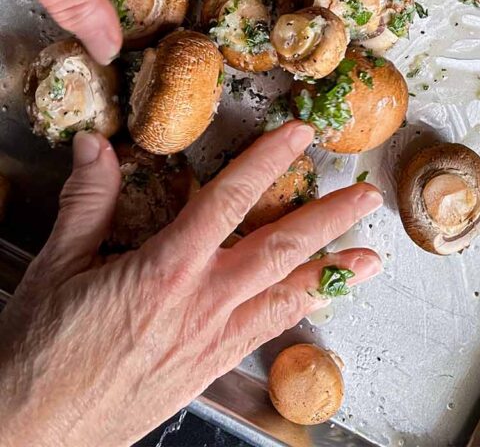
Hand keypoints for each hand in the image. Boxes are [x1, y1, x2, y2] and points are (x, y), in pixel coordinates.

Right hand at [0, 121, 381, 446]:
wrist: (30, 436)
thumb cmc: (38, 354)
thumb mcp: (56, 266)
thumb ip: (87, 201)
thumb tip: (97, 144)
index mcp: (165, 270)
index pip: (229, 201)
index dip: (268, 161)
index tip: (300, 136)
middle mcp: (200, 304)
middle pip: (279, 250)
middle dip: (327, 218)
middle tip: (365, 195)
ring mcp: (209, 342)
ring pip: (285, 298)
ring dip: (331, 273)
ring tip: (371, 259)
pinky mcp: (207, 371)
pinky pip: (263, 334)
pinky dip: (295, 313)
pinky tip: (312, 304)